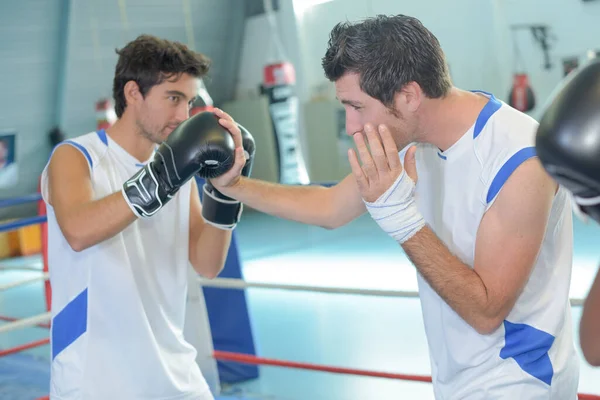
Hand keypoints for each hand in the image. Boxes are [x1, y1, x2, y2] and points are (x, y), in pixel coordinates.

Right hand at [210, 108, 246, 187]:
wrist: (226, 183)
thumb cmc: (229, 179)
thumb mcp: (234, 173)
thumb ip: (239, 163)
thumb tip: (239, 149)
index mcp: (236, 148)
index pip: (235, 132)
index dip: (229, 125)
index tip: (220, 121)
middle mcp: (232, 144)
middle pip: (231, 126)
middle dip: (224, 117)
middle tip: (215, 111)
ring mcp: (227, 144)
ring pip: (226, 128)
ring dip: (221, 118)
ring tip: (213, 112)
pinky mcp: (221, 146)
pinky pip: (220, 133)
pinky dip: (215, 125)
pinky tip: (209, 122)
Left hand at [348, 123, 423, 243]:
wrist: (395, 215)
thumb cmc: (403, 194)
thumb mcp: (411, 180)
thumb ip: (411, 163)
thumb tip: (413, 147)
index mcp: (398, 174)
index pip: (392, 153)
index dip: (387, 139)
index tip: (382, 127)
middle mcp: (386, 178)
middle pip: (379, 156)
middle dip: (373, 139)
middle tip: (368, 125)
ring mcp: (375, 185)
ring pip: (367, 163)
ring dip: (362, 148)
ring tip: (357, 135)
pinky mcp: (365, 191)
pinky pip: (358, 175)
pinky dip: (354, 163)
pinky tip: (350, 151)